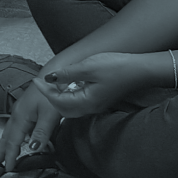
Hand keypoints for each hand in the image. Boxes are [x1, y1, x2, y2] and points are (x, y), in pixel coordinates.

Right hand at [0, 81, 61, 172]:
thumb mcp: (49, 115)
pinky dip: (14, 135)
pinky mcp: (26, 107)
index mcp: (21, 117)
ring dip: (7, 143)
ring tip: (4, 153)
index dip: (10, 156)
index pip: (13, 142)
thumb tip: (33, 148)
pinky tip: (20, 138)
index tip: (7, 168)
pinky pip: (17, 125)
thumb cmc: (52, 92)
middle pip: (7, 136)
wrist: (54, 74)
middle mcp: (18, 113)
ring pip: (11, 130)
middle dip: (1, 150)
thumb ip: (41, 133)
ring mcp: (21, 110)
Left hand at [34, 50, 164, 118]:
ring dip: (58, 98)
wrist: (140, 70)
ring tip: (52, 84)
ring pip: (70, 108)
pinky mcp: (99, 100)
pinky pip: (79, 103)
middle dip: (50, 97)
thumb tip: (50, 79)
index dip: (45, 91)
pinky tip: (68, 85)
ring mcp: (96, 105)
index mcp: (86, 102)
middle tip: (42, 83)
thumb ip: (68, 74)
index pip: (58, 102)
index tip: (36, 80)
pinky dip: (68, 96)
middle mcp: (90, 108)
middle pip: (63, 109)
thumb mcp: (88, 67)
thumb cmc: (117, 67)